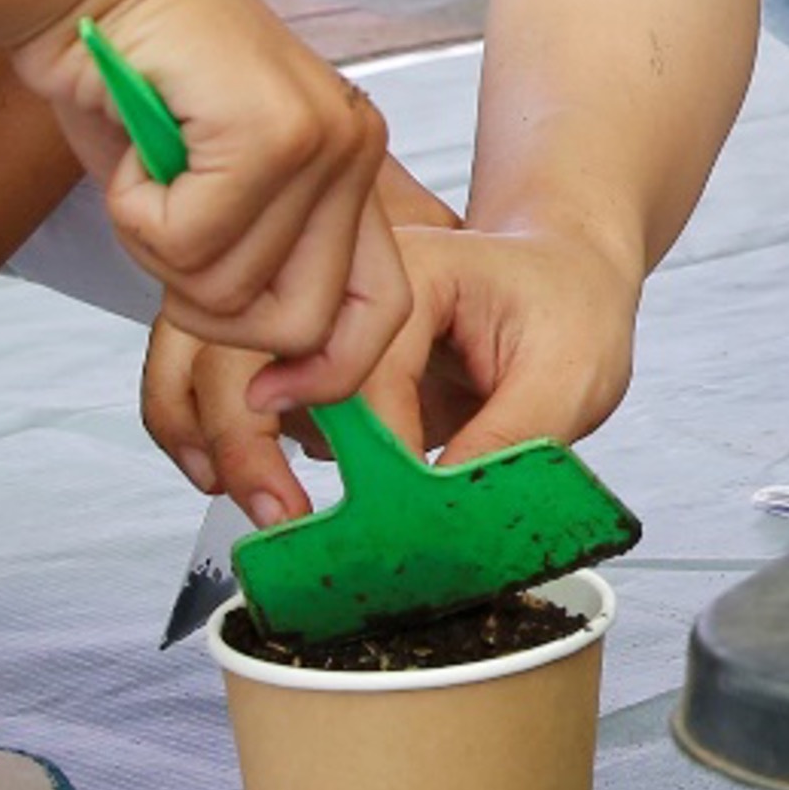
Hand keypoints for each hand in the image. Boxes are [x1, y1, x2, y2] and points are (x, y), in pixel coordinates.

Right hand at [21, 0, 405, 406]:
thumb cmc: (126, 77)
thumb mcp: (197, 191)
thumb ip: (243, 265)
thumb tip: (268, 383)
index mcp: (349, 164)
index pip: (379, 312)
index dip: (321, 374)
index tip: (261, 396)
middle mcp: (355, 147)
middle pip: (306, 324)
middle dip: (213, 314)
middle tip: (161, 241)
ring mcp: (323, 137)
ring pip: (234, 292)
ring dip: (157, 251)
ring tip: (145, 167)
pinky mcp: (273, 129)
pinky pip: (187, 243)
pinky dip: (133, 213)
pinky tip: (133, 146)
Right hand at [143, 194, 641, 521]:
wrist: (564, 272)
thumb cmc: (570, 308)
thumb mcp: (573, 375)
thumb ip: (509, 443)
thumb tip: (441, 519)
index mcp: (410, 270)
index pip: (358, 367)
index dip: (369, 453)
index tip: (387, 519)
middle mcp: (344, 279)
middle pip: (252, 345)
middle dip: (247, 437)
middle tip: (278, 518)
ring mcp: (317, 306)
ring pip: (219, 356)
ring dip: (216, 429)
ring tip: (249, 502)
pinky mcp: (309, 343)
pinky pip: (237, 379)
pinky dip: (220, 426)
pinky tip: (245, 477)